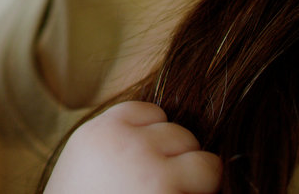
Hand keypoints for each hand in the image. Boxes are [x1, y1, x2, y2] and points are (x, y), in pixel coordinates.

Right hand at [43, 101, 220, 193]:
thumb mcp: (86, 165)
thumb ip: (116, 144)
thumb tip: (165, 136)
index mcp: (98, 134)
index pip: (150, 113)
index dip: (155, 140)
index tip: (146, 168)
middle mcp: (126, 145)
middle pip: (180, 135)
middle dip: (178, 162)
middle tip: (157, 193)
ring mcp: (152, 172)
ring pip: (206, 163)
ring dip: (198, 185)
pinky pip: (211, 191)